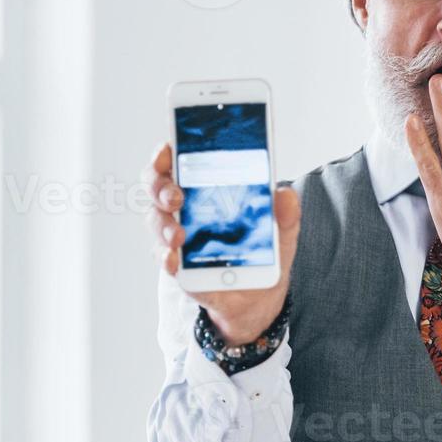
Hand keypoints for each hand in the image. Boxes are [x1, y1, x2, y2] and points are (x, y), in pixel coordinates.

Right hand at [143, 142, 301, 342]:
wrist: (258, 293)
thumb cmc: (262, 250)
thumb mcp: (281, 231)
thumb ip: (285, 213)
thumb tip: (285, 194)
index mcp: (205, 186)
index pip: (177, 160)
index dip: (165, 153)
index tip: (166, 149)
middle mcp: (184, 206)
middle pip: (157, 186)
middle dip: (160, 188)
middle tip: (176, 197)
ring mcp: (176, 233)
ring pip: (156, 220)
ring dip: (163, 225)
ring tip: (179, 237)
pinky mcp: (177, 263)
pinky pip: (163, 256)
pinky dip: (166, 257)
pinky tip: (174, 259)